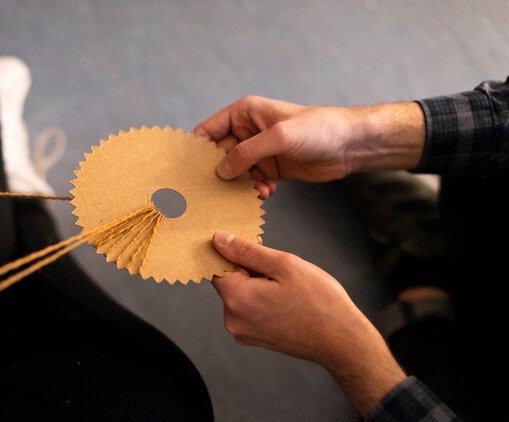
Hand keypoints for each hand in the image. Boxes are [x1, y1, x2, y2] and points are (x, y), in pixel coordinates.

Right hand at [195, 96, 423, 182]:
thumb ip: (247, 152)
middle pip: (218, 155)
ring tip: (246, 193)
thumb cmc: (318, 129)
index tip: (184, 171)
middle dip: (216, 173)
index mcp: (244, 113)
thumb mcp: (278, 137)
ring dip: (238, 186)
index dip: (195, 149)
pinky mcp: (271, 169)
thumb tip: (221, 171)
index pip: (208, 131)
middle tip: (208, 193)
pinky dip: (254, 191)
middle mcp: (247, 132)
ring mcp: (259, 152)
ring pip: (235, 172)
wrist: (350, 144)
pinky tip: (264, 194)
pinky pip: (252, 182)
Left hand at [211, 231, 405, 416]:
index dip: (235, 254)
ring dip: (256, 285)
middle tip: (279, 272)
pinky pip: (249, 310)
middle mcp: (233, 320)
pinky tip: (285, 302)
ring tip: (286, 289)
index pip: (217, 266)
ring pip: (240, 295)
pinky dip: (261, 300)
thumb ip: (247, 251)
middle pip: (228, 281)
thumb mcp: (284, 265)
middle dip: (249, 270)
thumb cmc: (319, 302)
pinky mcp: (253, 338)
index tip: (256, 251)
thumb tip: (219, 240)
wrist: (341, 341)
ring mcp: (242, 332)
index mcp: (237, 299)